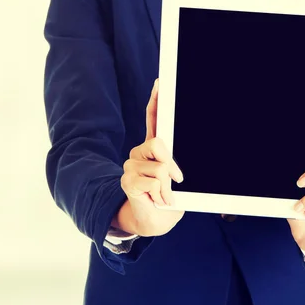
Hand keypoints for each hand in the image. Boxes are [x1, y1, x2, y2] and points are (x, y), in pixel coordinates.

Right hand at [118, 79, 185, 236]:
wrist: (154, 221)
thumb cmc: (167, 197)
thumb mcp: (175, 178)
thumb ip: (171, 165)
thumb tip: (170, 168)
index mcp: (154, 148)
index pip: (153, 119)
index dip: (156, 100)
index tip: (160, 82)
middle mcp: (140, 152)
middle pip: (159, 143)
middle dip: (171, 164)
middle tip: (176, 180)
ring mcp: (131, 165)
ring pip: (160, 166)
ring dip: (167, 186)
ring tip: (163, 194)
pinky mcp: (127, 180)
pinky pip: (153, 181)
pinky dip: (161, 194)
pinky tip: (155, 199)